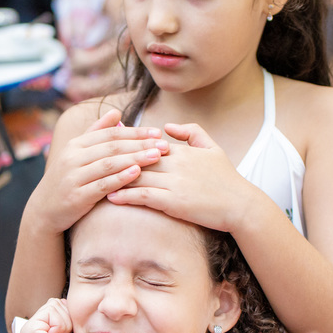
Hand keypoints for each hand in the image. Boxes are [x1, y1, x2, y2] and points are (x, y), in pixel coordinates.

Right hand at [20, 298, 89, 332]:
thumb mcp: (70, 331)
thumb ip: (63, 315)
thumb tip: (62, 299)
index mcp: (38, 327)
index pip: (57, 304)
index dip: (70, 317)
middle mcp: (30, 327)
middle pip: (55, 302)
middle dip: (68, 319)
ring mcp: (27, 328)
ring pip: (54, 304)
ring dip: (65, 323)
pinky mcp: (28, 330)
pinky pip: (51, 312)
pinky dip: (61, 325)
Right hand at [33, 110, 166, 234]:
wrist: (44, 210)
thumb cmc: (67, 180)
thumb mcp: (77, 154)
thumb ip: (96, 132)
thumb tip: (117, 112)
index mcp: (75, 145)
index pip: (110, 134)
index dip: (135, 132)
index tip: (157, 132)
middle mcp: (73, 158)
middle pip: (112, 147)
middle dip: (140, 144)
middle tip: (163, 144)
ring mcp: (74, 177)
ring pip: (109, 164)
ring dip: (134, 159)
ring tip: (156, 156)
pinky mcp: (77, 196)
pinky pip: (102, 185)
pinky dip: (120, 178)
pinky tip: (136, 173)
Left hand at [106, 122, 251, 232]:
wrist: (241, 205)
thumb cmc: (226, 179)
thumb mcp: (212, 148)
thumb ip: (191, 132)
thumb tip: (167, 126)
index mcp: (182, 151)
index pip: (148, 143)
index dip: (127, 143)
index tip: (106, 142)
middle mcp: (176, 164)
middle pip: (138, 158)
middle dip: (114, 158)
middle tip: (92, 159)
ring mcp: (174, 183)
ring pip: (137, 176)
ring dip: (114, 178)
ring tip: (95, 179)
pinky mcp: (174, 202)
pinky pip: (144, 196)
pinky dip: (125, 196)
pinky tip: (110, 197)